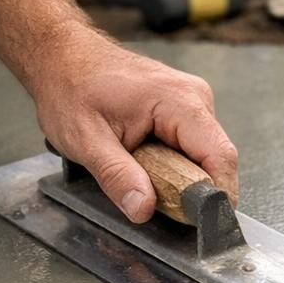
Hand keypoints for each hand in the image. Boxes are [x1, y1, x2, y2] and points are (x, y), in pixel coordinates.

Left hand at [29, 27, 238, 222]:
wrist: (62, 58)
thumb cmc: (71, 88)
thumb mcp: (85, 140)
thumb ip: (116, 176)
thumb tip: (143, 209)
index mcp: (179, 101)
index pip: (221, 157)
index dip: (216, 196)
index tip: (199, 224)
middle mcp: (195, 98)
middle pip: (216, 160)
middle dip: (192, 189)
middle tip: (155, 199)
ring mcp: (193, 102)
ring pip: (206, 157)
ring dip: (181, 176)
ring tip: (143, 172)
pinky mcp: (185, 110)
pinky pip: (194, 148)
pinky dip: (175, 164)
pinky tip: (148, 160)